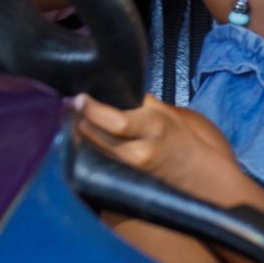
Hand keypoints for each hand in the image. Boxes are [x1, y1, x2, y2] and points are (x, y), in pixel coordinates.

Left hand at [77, 96, 244, 199]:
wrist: (194, 173)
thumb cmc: (179, 137)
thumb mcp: (165, 112)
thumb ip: (137, 101)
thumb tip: (108, 86)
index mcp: (153, 127)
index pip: (116, 121)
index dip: (92, 110)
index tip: (78, 98)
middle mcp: (139, 151)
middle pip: (96, 136)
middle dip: (78, 118)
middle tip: (70, 103)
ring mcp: (129, 167)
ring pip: (92, 148)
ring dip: (79, 131)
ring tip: (74, 115)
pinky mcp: (122, 176)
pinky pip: (97, 158)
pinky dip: (88, 144)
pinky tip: (83, 134)